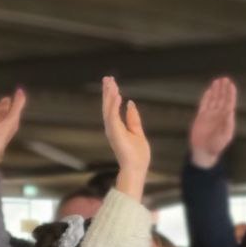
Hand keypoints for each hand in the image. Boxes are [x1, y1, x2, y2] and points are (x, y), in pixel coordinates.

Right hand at [101, 77, 148, 199]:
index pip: (112, 108)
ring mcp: (112, 130)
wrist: (136, 168)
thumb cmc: (137, 155)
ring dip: (109, 95)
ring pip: (108, 108)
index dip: (112, 95)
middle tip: (107, 78)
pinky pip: (113, 115)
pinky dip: (114, 105)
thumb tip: (130, 104)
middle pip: (108, 105)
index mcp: (117, 127)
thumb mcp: (137, 132)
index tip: (112, 83)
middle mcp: (112, 127)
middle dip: (107, 91)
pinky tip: (117, 95)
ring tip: (110, 82)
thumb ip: (133, 118)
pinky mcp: (115, 133)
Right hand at [187, 76, 236, 167]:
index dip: (230, 94)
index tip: (231, 85)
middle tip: (225, 79)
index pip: (229, 103)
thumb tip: (231, 111)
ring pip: (213, 100)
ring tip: (218, 81)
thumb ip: (227, 124)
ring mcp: (210, 115)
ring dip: (216, 90)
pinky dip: (206, 97)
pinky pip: (204, 104)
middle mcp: (219, 115)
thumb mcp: (224, 136)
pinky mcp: (201, 117)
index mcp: (226, 118)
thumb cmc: (216, 146)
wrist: (203, 151)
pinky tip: (209, 90)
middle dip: (223, 89)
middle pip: (222, 99)